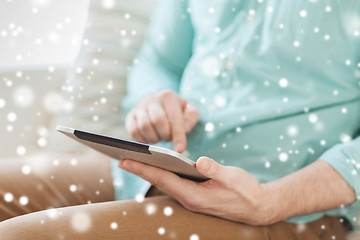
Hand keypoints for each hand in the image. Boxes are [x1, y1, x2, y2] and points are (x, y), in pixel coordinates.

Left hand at [118, 156, 271, 224]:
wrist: (257, 207)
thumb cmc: (245, 192)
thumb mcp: (232, 178)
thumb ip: (215, 169)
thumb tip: (200, 161)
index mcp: (194, 195)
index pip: (162, 179)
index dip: (143, 169)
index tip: (125, 160)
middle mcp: (189, 199)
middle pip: (159, 182)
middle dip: (139, 170)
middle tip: (121, 157)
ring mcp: (191, 199)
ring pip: (165, 184)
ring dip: (149, 172)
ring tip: (134, 160)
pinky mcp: (195, 196)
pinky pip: (173, 185)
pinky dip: (162, 175)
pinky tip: (158, 167)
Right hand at [125, 90, 198, 152]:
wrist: (161, 103)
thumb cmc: (177, 109)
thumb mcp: (189, 110)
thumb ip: (191, 117)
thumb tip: (185, 129)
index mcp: (168, 96)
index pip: (174, 118)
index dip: (178, 135)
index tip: (180, 150)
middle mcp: (152, 99)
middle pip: (157, 121)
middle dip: (165, 134)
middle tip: (169, 137)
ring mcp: (139, 107)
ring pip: (144, 126)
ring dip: (154, 137)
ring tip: (160, 137)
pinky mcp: (130, 116)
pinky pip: (133, 131)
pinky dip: (142, 139)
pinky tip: (149, 139)